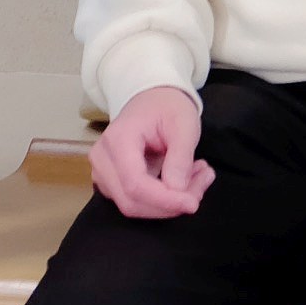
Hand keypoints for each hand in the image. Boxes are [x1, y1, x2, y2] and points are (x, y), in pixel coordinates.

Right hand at [92, 88, 211, 217]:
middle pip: (132, 201)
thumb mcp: (183, 123)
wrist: (152, 98)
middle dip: (170, 204)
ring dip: (168, 204)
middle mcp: (103, 159)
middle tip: (202, 184)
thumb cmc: (167, 106)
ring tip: (198, 178)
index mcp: (118, 140)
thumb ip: (180, 157)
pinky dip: (162, 200)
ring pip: (134, 206)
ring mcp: (103, 173)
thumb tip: (177, 191)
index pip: (135, 184)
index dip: (164, 200)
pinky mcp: (111, 183)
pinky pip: (135, 202)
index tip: (193, 203)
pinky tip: (183, 182)